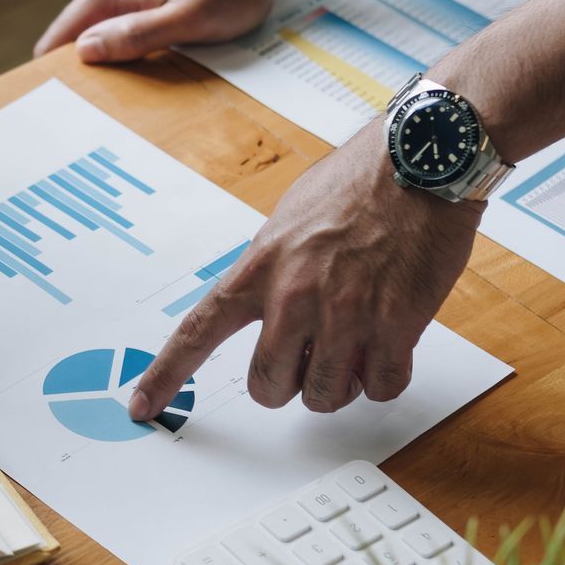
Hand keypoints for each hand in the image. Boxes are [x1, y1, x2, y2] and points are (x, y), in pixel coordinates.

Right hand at [34, 0, 281, 62]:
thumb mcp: (189, 20)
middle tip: (133, 81)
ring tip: (152, 54)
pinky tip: (159, 30)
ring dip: (116, 43)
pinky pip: (114, 9)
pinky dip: (129, 25)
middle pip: (75, 34)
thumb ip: (135, 35)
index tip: (77, 99)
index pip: (56, 41)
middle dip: (96, 62)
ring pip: (95, 22)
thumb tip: (85, 51)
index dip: (61, 73)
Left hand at [130, 131, 481, 416]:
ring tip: (355, 346)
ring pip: (324, 396)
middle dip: (287, 384)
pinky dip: (383, 378)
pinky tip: (389, 346)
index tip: (143, 405)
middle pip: (268, 386)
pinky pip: (380, 386)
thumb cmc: (360, 181)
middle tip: (308, 361)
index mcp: (260, 267)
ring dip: (340, 384)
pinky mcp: (395, 326)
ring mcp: (345, 315)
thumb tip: (267, 307)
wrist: (421, 160)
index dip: (166, 375)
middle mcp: (295, 296)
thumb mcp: (291, 219)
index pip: (198, 330)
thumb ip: (272, 269)